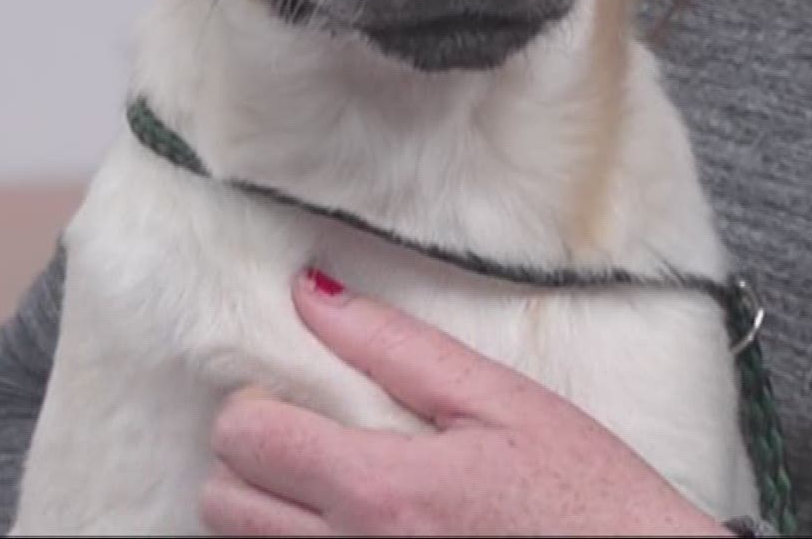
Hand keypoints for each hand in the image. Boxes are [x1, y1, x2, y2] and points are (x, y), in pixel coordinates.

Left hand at [201, 268, 731, 535]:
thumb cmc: (588, 497)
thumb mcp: (502, 402)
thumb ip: (396, 348)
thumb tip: (313, 294)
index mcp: (380, 488)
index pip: (245, 437)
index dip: (256, 403)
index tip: (299, 395)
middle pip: (223, 502)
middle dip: (250, 458)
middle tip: (311, 438)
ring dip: (271, 508)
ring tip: (337, 484)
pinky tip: (359, 526)